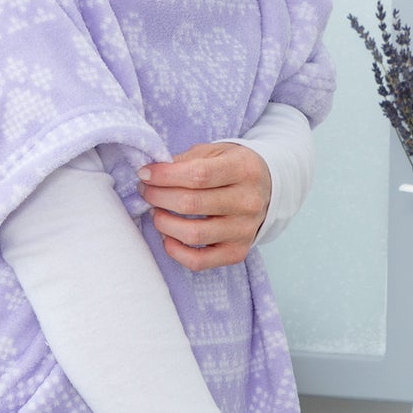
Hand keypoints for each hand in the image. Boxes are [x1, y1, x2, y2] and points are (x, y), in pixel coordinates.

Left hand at [138, 142, 270, 269]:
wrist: (268, 188)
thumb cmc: (232, 167)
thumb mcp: (214, 152)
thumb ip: (185, 160)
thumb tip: (150, 174)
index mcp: (243, 169)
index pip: (198, 175)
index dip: (164, 175)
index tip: (145, 173)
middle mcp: (248, 201)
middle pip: (191, 203)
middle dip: (158, 196)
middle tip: (146, 191)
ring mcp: (244, 230)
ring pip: (193, 234)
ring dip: (163, 223)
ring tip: (156, 211)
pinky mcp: (237, 252)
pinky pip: (199, 261)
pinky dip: (176, 251)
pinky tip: (167, 236)